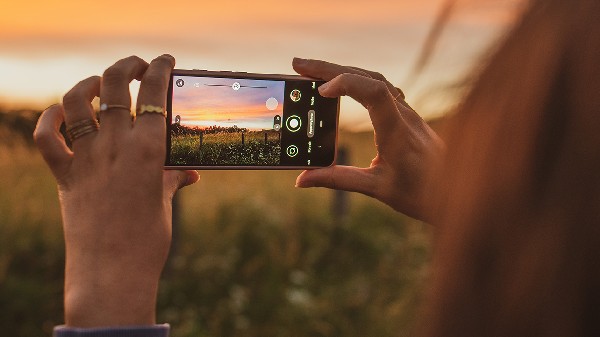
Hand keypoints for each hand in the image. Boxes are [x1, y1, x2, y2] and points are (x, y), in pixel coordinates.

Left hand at [34, 55, 198, 326]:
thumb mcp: (165, 203)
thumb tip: (188, 172)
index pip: (155, 93)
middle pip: (113, 84)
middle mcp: (114, 146)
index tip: (166, 61)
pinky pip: (46, 138)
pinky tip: (61, 113)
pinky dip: (49, 119)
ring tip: (99, 83)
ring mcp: (85, 159)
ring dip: (87, 84)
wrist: (112, 272)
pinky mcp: (64, 176)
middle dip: (127, 65)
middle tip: (137, 66)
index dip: (161, 68)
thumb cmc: (149, 240)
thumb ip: (173, 179)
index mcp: (148, 150)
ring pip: (75, 102)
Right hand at [293, 58, 443, 220]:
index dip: (347, 84)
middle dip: (330, 68)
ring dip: (342, 70)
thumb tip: (303, 179)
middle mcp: (404, 116)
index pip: (375, 93)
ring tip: (311, 71)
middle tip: (298, 64)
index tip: (322, 91)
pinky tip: (340, 82)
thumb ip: (339, 180)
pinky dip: (355, 80)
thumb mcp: (377, 189)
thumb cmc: (422, 193)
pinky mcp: (406, 115)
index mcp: (398, 133)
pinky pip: (380, 88)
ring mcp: (406, 112)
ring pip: (374, 79)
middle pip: (368, 78)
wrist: (460, 191)